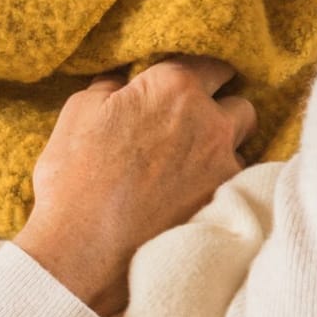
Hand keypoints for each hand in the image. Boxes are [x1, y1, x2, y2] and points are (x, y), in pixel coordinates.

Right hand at [12, 56, 255, 314]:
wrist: (84, 253)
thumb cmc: (74, 179)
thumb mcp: (79, 112)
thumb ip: (112, 87)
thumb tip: (124, 80)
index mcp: (175, 87)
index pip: (213, 63)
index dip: (204, 72)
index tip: (194, 82)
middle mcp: (210, 120)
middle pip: (240, 103)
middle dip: (223, 110)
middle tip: (194, 125)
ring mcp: (224, 163)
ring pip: (242, 146)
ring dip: (223, 149)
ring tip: (192, 166)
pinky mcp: (226, 202)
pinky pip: (237, 183)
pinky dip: (221, 184)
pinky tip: (194, 195)